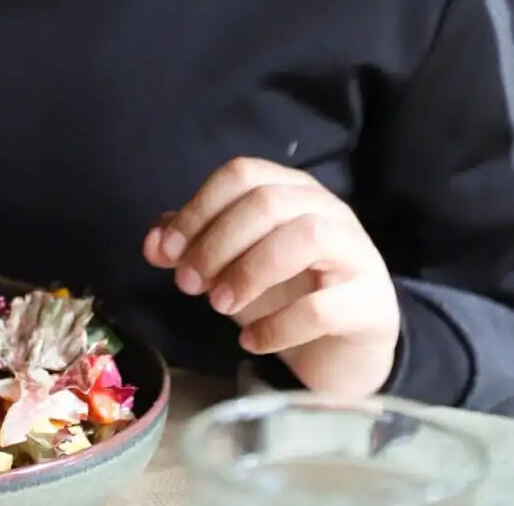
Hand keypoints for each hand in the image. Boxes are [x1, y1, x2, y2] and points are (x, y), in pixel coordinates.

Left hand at [142, 157, 399, 395]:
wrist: (340, 350)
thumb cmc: (281, 293)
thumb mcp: (227, 264)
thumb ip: (189, 246)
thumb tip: (152, 243)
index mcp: (291, 189)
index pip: (241, 174)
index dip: (198, 209)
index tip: (167, 251)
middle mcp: (328, 210)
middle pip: (267, 202)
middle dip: (216, 243)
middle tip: (187, 284)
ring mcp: (358, 253)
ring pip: (305, 238)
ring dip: (249, 271)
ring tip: (217, 306)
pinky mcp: (373, 304)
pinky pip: (326, 306)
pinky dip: (279, 324)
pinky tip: (251, 340)